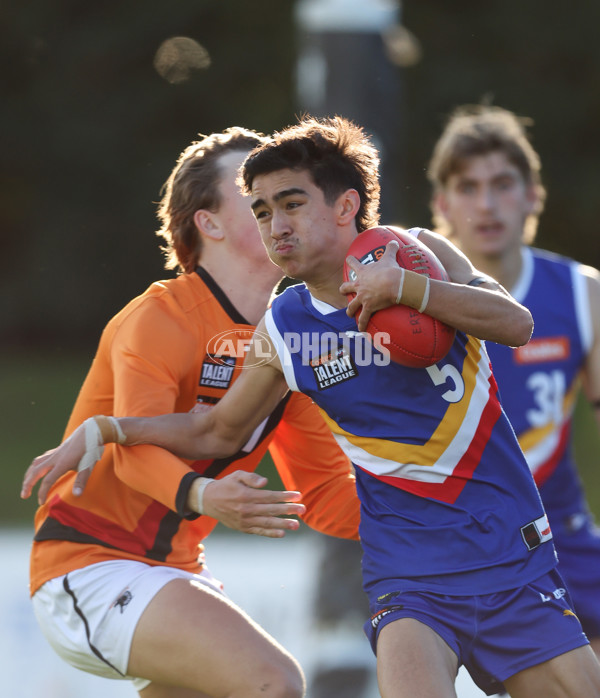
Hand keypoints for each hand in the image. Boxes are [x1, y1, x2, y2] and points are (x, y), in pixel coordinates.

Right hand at [21, 422, 94, 504]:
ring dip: (29, 475)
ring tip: (27, 484)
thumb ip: (81, 481)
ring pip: (36, 464)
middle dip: (28, 484)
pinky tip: (37, 469)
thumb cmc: (91, 449)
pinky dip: (35, 466)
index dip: (42, 493)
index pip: (47, 481)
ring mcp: (55, 453)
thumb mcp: (88, 466)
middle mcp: (55, 458)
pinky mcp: (57, 450)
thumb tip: (76, 495)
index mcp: (62, 464)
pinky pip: (41, 458)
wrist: (91, 431)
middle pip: (35, 472)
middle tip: (24, 496)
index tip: (41, 503)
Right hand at [189, 470, 306, 537]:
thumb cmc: (225, 485)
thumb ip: (251, 477)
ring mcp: (244, 520)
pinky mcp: (242, 527)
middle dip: (288, 510)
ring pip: (267, 523)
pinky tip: (282, 533)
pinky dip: (270, 533)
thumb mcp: (237, 475)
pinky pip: (259, 531)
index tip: (297, 495)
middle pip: (271, 510)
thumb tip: (265, 482)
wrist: (207, 500)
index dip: (285, 496)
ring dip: (283, 524)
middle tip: (303, 509)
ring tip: (296, 524)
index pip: (270, 496)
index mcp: (246, 495)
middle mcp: (246, 509)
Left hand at [339, 240, 400, 330]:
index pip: (353, 264)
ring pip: (351, 305)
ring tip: (349, 313)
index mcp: (363, 273)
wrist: (393, 283)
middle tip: (343, 290)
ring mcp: (362, 297)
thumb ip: (390, 249)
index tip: (348, 259)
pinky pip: (363, 318)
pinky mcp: (368, 307)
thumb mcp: (389, 257)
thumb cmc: (390, 270)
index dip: (350, 261)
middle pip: (346, 287)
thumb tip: (395, 241)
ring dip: (350, 310)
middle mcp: (359, 286)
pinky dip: (361, 324)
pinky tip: (360, 329)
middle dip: (343, 289)